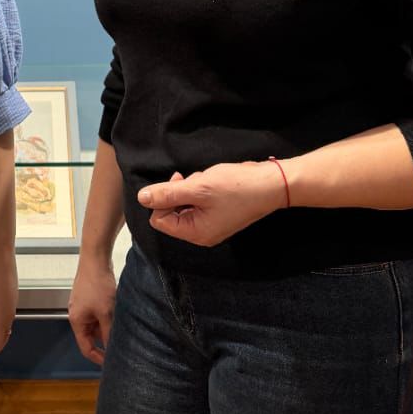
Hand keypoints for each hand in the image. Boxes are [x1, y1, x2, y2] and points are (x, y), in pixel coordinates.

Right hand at [68, 256, 116, 366]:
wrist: (96, 258)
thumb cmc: (97, 284)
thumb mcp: (106, 312)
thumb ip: (108, 332)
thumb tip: (113, 348)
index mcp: (76, 321)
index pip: (85, 348)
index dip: (98, 357)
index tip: (112, 364)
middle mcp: (78, 314)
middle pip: (91, 336)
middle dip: (105, 340)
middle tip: (121, 345)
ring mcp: (84, 305)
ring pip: (97, 324)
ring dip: (108, 326)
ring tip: (121, 325)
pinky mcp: (90, 297)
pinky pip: (99, 313)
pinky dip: (108, 316)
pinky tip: (118, 313)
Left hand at [138, 162, 285, 247]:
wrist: (270, 184)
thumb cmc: (235, 187)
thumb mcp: (198, 187)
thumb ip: (168, 194)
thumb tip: (142, 198)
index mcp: (195, 233)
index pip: (160, 219)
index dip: (163, 200)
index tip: (178, 182)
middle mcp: (202, 233)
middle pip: (171, 212)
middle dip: (179, 192)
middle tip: (195, 180)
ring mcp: (211, 224)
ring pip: (185, 204)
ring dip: (191, 188)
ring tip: (208, 180)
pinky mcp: (219, 214)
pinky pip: (198, 202)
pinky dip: (201, 189)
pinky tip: (214, 181)